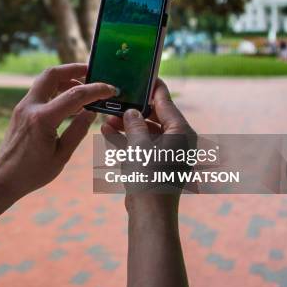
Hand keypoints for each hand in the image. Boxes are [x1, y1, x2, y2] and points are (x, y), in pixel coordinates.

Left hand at [0, 63, 115, 197]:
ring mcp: (23, 107)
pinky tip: (69, 102)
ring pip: (44, 80)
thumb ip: (78, 130)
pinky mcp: (21, 111)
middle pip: (52, 74)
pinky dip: (56, 90)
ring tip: (83, 88)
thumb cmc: (32, 172)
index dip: (96, 90)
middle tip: (92, 72)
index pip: (75, 95)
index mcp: (42, 119)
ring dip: (64, 78)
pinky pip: (40, 92)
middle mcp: (30, 107)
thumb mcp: (62, 155)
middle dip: (73, 69)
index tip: (110, 89)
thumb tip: (92, 111)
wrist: (3, 178)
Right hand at [100, 78, 194, 214]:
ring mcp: (166, 154)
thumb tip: (130, 112)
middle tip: (117, 98)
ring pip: (144, 132)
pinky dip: (126, 139)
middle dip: (133, 109)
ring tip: (106, 116)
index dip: (153, 87)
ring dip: (125, 125)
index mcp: (181, 131)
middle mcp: (177, 140)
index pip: (166, 102)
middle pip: (154, 116)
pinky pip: (140, 146)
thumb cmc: (150, 176)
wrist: (150, 213)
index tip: (143, 74)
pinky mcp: (154, 165)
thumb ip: (134, 124)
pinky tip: (106, 131)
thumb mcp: (139, 144)